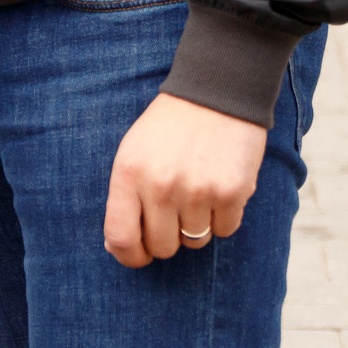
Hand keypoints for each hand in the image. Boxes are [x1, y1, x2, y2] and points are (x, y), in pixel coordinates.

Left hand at [102, 94, 268, 265]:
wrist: (216, 91)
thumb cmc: (169, 127)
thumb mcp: (133, 151)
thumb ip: (123, 197)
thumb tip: (116, 247)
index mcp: (129, 173)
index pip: (120, 237)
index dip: (129, 256)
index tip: (139, 256)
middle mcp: (161, 186)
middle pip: (162, 247)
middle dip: (168, 237)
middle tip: (175, 212)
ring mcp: (197, 191)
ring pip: (195, 241)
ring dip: (197, 224)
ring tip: (198, 189)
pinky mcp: (232, 193)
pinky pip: (225, 230)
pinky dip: (223, 216)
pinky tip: (219, 186)